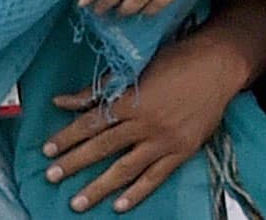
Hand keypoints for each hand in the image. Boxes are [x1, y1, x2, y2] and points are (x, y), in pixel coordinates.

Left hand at [42, 32, 241, 213]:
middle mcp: (146, 123)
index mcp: (132, 100)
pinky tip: (120, 205)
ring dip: (99, 187)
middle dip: (74, 163)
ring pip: (126, 169)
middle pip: (103, 147)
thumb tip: (62, 101)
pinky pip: (156, 177)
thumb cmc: (176, 59)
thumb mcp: (136, 68)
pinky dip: (137, 192)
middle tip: (52, 177)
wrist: (218, 65)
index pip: (91, 123)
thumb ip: (99, 88)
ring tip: (77, 202)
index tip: (47, 150)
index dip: (67, 137)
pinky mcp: (182, 150)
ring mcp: (165, 140)